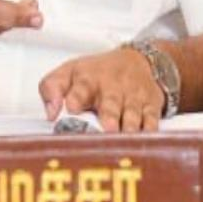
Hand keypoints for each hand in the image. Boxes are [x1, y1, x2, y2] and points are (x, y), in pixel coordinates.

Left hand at [39, 48, 163, 131]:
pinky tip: (145, 140)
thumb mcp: (68, 73)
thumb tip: (50, 113)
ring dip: (129, 126)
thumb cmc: (96, 74)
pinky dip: (150, 130)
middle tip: (107, 127)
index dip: (76, 96)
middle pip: (110, 102)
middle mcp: (111, 87)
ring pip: (132, 113)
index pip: (81, 86)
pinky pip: (152, 119)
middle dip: (109, 115)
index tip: (71, 106)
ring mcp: (132, 97)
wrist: (136, 61)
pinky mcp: (150, 105)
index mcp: (87, 79)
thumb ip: (51, 89)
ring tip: (124, 137)